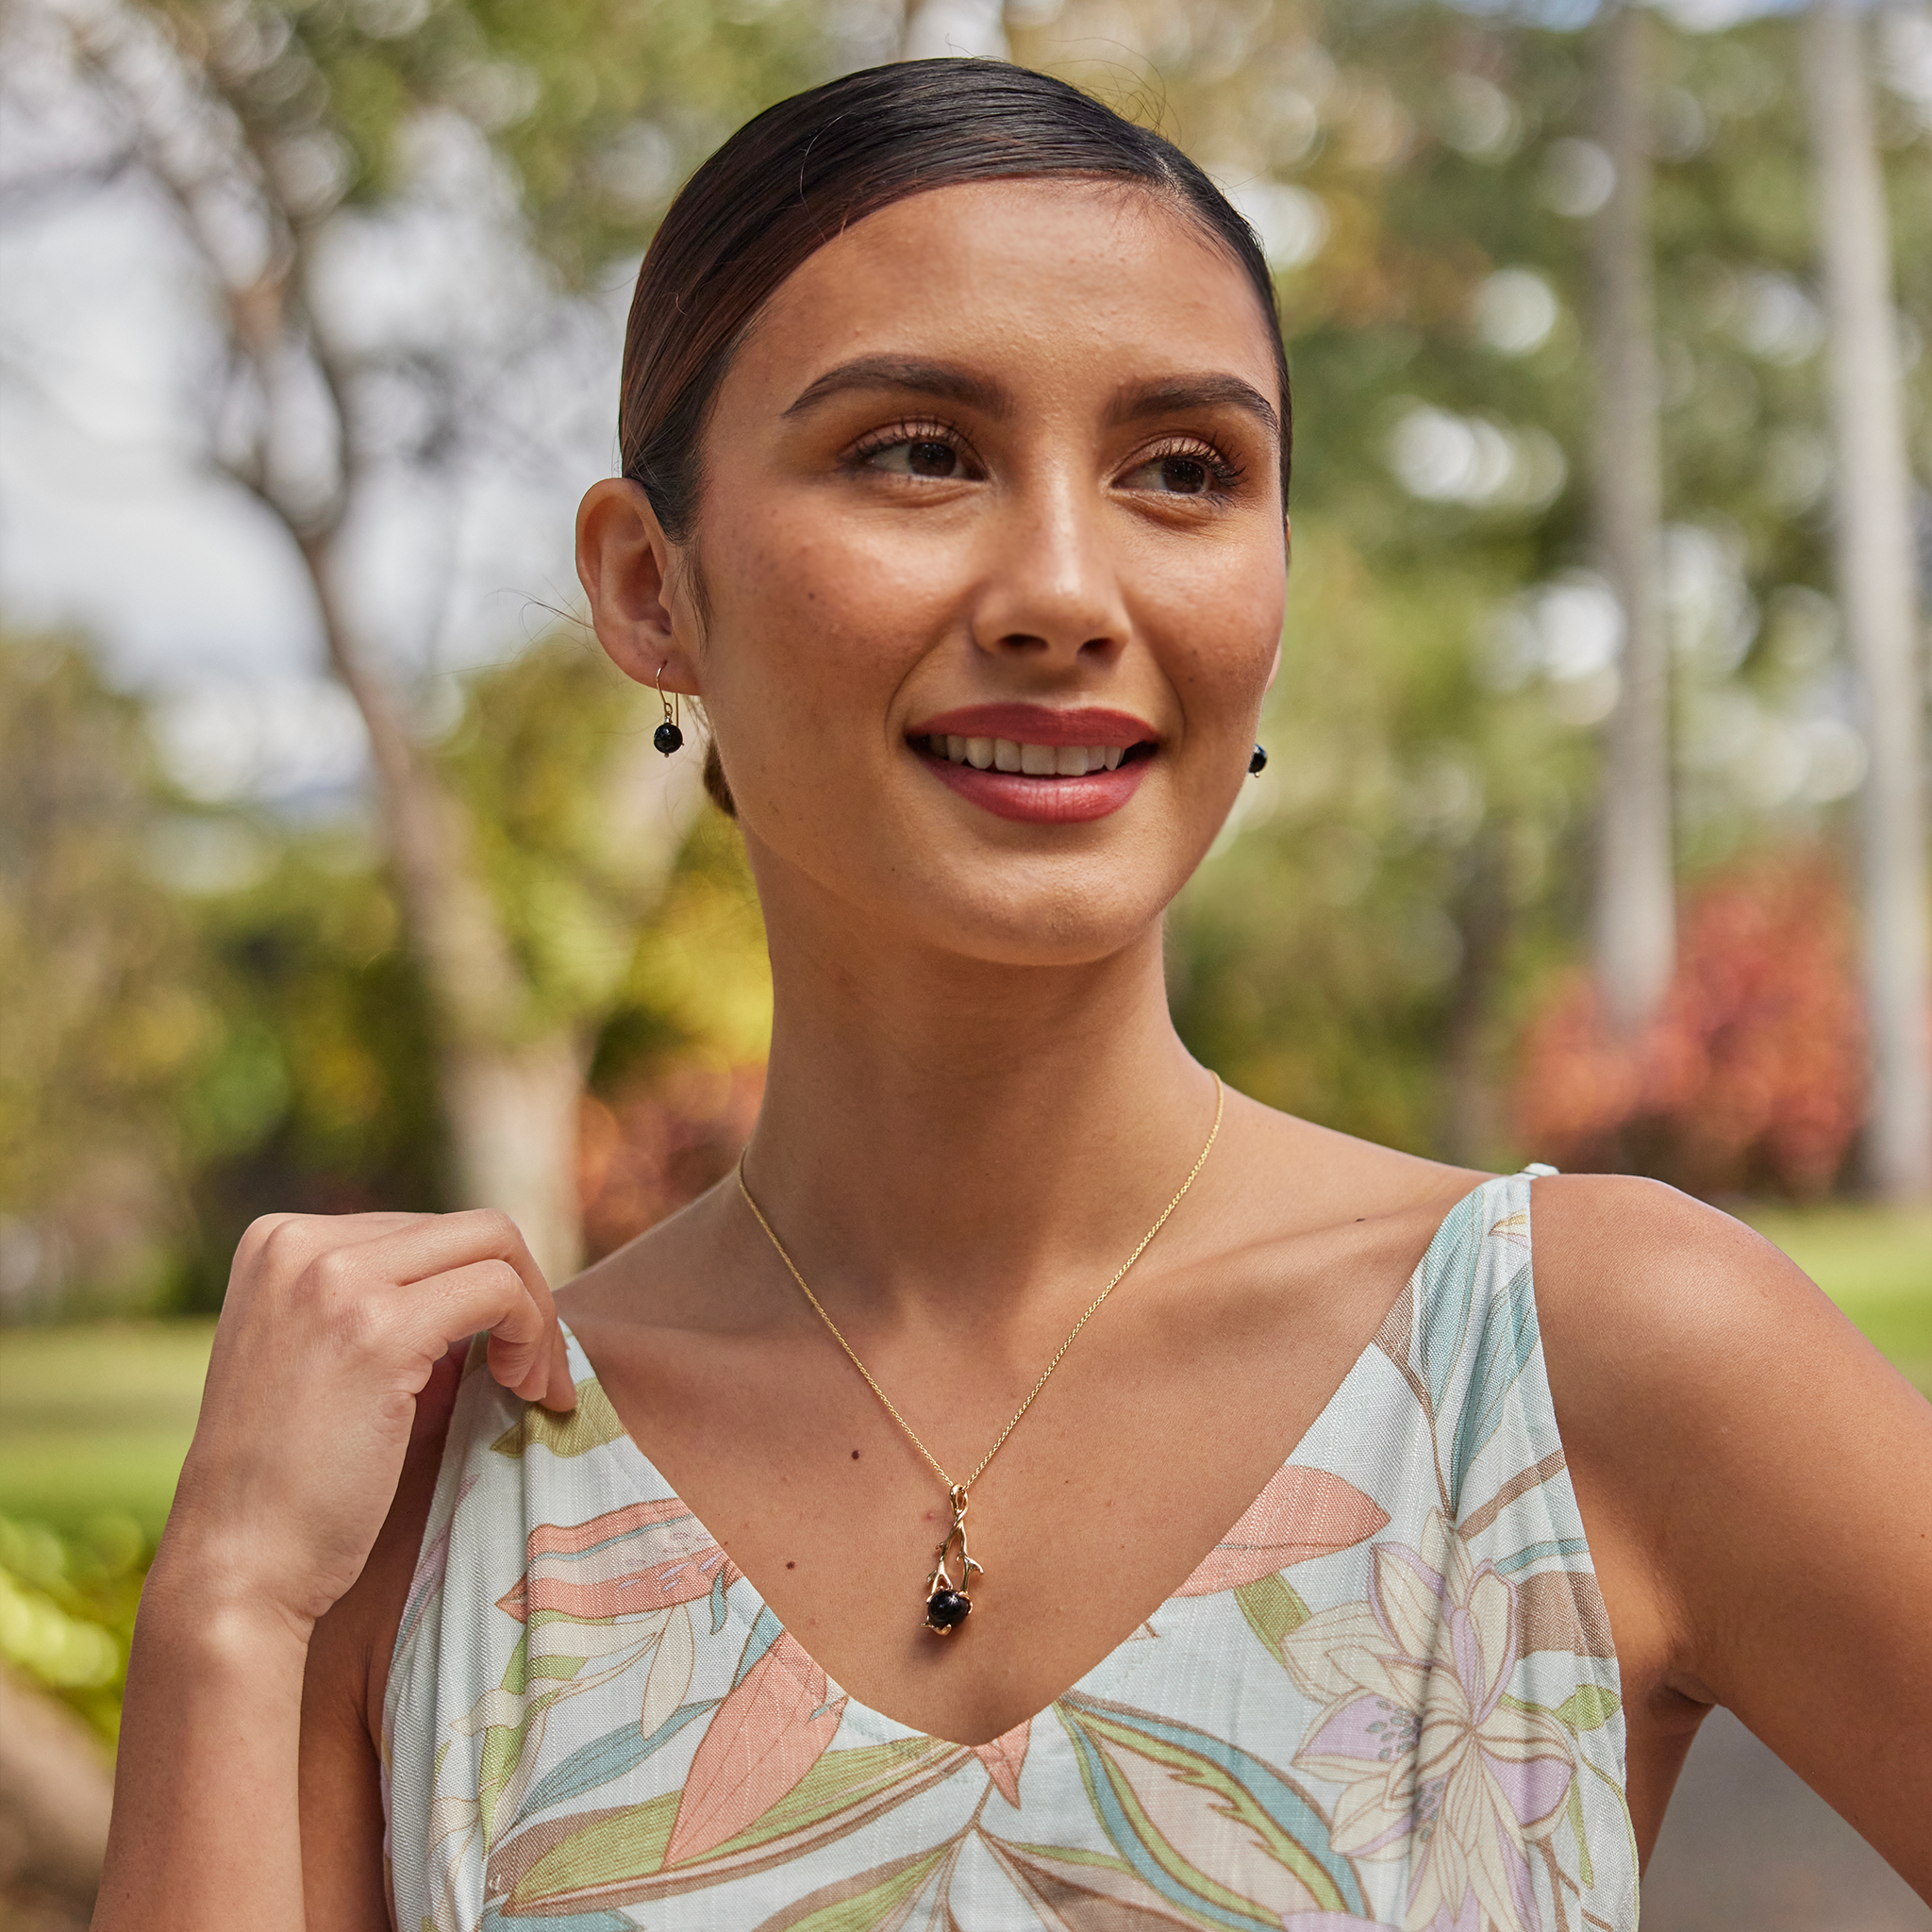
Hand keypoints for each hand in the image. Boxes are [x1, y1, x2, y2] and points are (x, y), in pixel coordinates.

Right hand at [151, 1209, 575, 1639]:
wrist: (237, 1567)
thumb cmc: (293, 1481)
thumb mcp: (326, 1357)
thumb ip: (390, 1304)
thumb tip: (494, 1279)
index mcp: (278, 1240)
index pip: (426, 1230)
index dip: (480, 1289)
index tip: (501, 1357)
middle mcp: (298, 1243)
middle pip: (469, 1229)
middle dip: (523, 1295)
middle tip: (535, 1375)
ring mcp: (334, 1279)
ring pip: (495, 1244)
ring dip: (537, 1316)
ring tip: (534, 1387)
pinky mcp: (377, 1328)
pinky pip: (500, 1290)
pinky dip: (534, 1333)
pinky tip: (524, 1391)